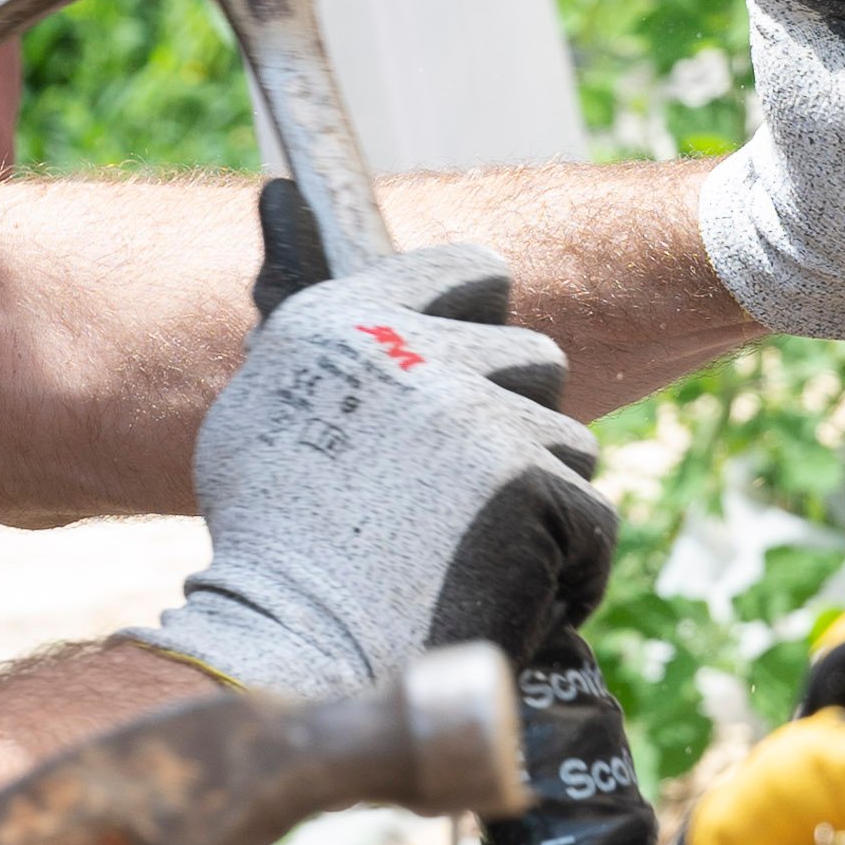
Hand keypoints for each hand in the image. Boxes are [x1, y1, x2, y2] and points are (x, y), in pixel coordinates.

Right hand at [136, 244, 616, 696]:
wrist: (292, 647)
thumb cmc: (266, 550)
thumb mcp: (254, 415)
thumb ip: (304, 329)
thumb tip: (281, 196)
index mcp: (345, 320)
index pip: (468, 271)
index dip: (488, 319)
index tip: (480, 366)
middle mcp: (415, 350)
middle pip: (535, 357)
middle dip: (517, 423)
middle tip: (469, 494)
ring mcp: (480, 415)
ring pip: (569, 441)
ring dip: (540, 499)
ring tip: (475, 556)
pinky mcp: (532, 486)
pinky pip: (590, 518)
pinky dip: (565, 568)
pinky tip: (511, 595)